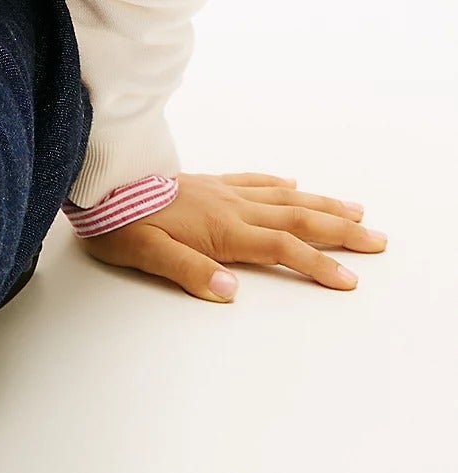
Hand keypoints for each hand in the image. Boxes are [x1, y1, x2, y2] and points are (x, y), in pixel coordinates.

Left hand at [75, 171, 386, 301]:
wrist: (95, 180)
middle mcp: (229, 205)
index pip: (282, 249)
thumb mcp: (146, 254)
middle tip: (377, 238)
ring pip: (282, 197)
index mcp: (221, 228)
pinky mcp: (207, 182)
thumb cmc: (118, 222)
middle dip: (339, 229)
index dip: (317, 264)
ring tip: (354, 208)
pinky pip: (253, 180)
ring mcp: (220, 190)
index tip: (350, 278)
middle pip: (295, 218)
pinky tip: (292, 183)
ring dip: (320, 204)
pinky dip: (279, 183)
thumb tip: (231, 292)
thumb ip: (190, 272)